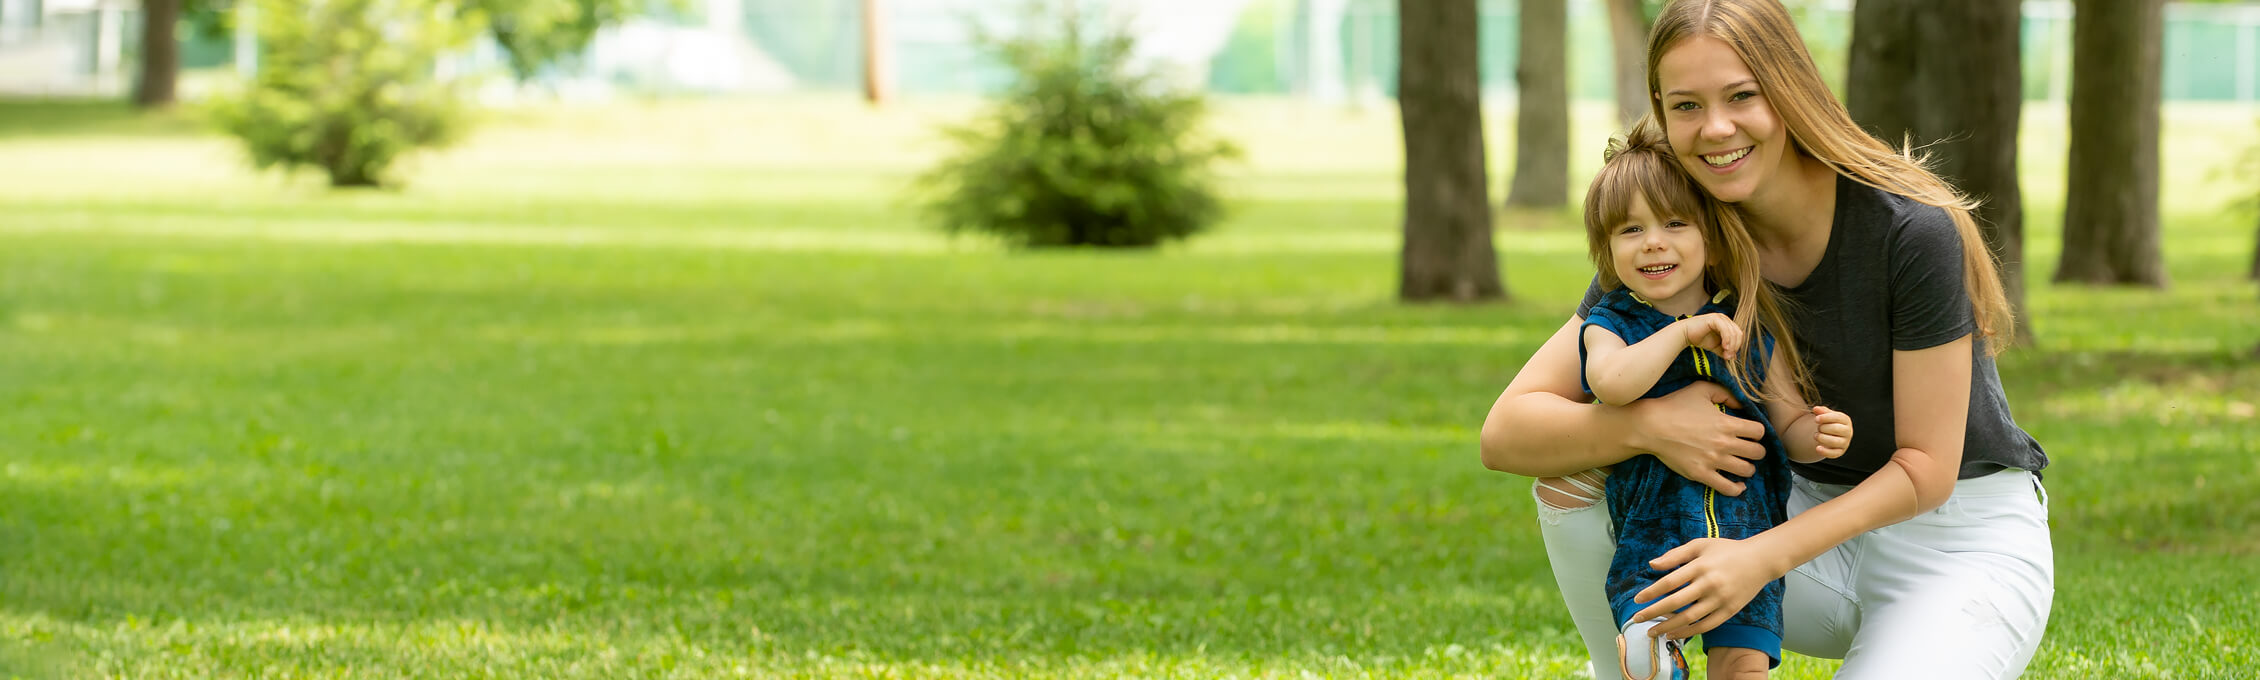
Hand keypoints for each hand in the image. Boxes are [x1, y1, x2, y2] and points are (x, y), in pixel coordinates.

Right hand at [1628, 382, 1767, 495]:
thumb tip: (1742, 404)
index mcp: (1727, 423)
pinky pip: (1728, 488)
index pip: (1759, 432)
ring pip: (1747, 470)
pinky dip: (1737, 489)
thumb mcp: (1701, 389)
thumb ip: (1726, 393)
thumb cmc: (1674, 405)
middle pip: (1758, 452)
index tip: (1749, 433)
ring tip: (1741, 464)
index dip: (1757, 432)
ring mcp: (1713, 461)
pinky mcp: (1701, 474)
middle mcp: (1724, 443)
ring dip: (1747, 467)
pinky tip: (1738, 484)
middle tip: (1747, 449)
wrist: (1650, 426)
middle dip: (1756, 450)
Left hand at [1630, 537, 1784, 640]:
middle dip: (1654, 612)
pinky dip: (1689, 632)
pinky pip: (1706, 626)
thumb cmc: (1726, 550)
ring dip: (1668, 627)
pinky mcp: (1729, 611)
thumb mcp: (1700, 545)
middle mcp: (1709, 584)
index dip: (1651, 593)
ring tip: (1653, 632)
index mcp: (1700, 566)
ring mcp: (1720, 599)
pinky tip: (1674, 634)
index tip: (1637, 600)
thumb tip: (1652, 564)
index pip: (1669, 582)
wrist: (1760, 560)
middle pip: (1676, 602)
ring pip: (1690, 618)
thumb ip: (1675, 555)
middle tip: (1637, 619)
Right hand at [1678, 313, 1742, 355]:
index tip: (1729, 356)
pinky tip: (1724, 347)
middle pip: (1738, 333)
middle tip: (1728, 356)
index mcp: (1727, 324)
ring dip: (1732, 345)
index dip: (1737, 346)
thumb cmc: (1699, 338)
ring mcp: (1720, 318)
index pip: (1739, 335)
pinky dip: (1727, 339)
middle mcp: (1725, 319)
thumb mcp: (1715, 346)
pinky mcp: (1715, 319)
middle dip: (1735, 346)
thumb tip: (1734, 357)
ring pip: (1733, 332)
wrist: (1685, 334)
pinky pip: (1725, 330)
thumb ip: (1725, 350)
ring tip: (1726, 353)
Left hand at [1812, 406, 1851, 458]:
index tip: (1816, 419)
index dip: (1825, 418)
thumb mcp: (1827, 415)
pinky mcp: (1840, 452)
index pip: (1837, 418)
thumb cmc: (1830, 422)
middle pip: (1836, 429)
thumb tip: (1816, 409)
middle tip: (1818, 428)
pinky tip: (1817, 448)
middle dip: (1823, 428)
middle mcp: (1848, 432)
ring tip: (1816, 435)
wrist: (1832, 435)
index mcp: (1846, 420)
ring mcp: (1845, 443)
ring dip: (1822, 438)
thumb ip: (1822, 411)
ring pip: (1834, 441)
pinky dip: (1825, 451)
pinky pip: (1833, 453)